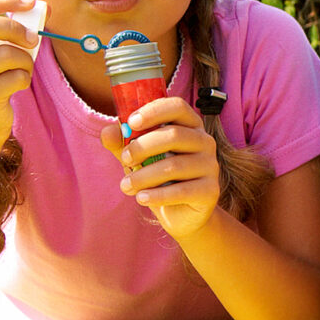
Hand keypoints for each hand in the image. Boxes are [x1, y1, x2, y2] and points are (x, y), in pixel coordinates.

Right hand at [0, 0, 41, 148]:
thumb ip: (9, 28)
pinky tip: (15, 86)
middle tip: (34, 39)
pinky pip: (16, 78)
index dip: (5, 0)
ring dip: (26, 61)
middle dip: (14, 28)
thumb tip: (42, 8)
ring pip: (6, 54)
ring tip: (22, 70)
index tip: (30, 1)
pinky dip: (25, 79)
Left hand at [101, 96, 222, 239]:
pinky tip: (141, 198)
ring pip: (174, 166)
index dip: (154, 111)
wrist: (179, 212)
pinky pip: (182, 191)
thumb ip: (122, 143)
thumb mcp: (137, 157)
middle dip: (142, 147)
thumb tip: (108, 132)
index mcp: (188, 125)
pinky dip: (157, 196)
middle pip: (174, 135)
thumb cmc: (158, 177)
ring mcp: (211, 166)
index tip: (130, 123)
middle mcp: (204, 142)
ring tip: (126, 186)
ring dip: (143, 176)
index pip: (177, 107)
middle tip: (124, 160)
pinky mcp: (212, 190)